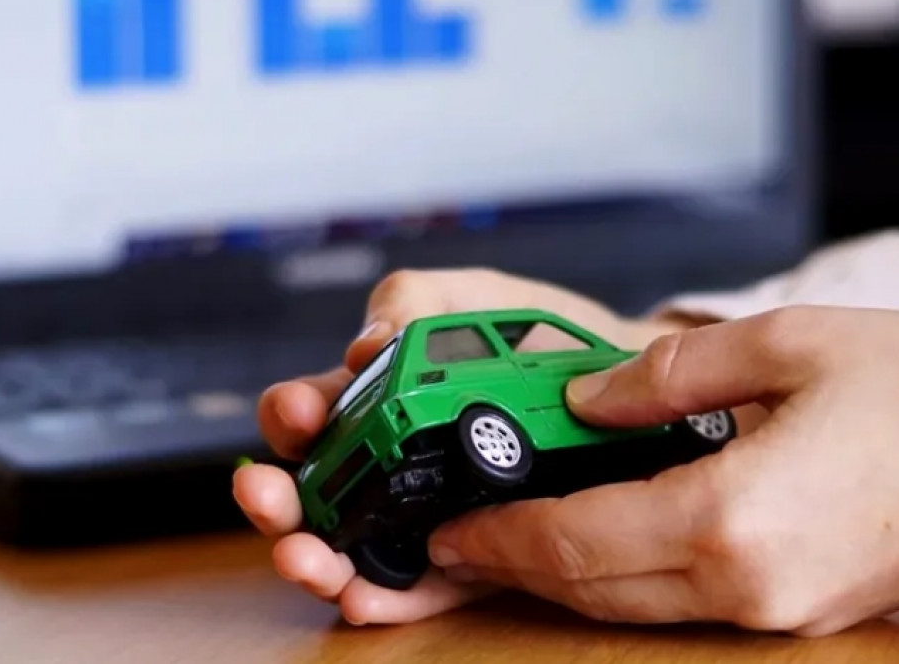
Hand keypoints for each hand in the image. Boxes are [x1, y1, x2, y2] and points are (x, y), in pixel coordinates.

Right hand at [232, 268, 692, 624]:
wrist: (628, 381)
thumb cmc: (541, 337)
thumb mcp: (473, 299)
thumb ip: (414, 303)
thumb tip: (363, 346)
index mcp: (383, 392)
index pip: (315, 408)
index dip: (293, 415)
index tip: (299, 416)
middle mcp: (395, 457)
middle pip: (316, 488)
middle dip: (283, 499)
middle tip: (270, 498)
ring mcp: (431, 509)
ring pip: (355, 546)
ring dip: (320, 560)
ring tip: (311, 562)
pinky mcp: (476, 551)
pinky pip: (422, 585)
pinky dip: (389, 597)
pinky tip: (369, 599)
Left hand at [426, 306, 898, 635]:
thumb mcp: (791, 344)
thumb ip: (671, 371)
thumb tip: (591, 394)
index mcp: (732, 517)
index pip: (577, 540)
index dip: (500, 539)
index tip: (448, 534)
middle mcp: (744, 583)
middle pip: (592, 586)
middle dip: (515, 567)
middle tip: (458, 543)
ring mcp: (772, 609)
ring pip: (630, 604)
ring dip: (563, 576)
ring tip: (511, 543)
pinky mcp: (795, 608)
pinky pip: (679, 602)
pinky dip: (620, 577)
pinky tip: (600, 544)